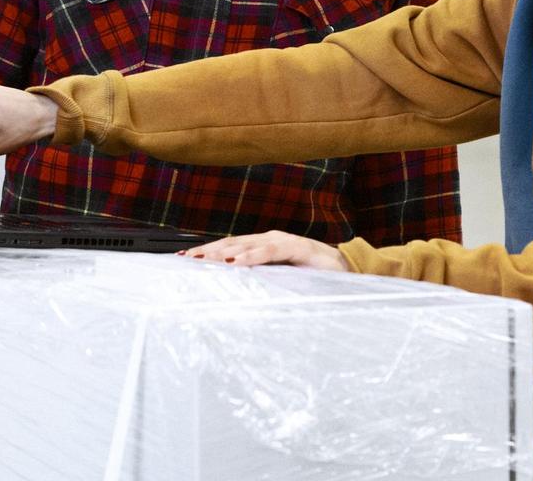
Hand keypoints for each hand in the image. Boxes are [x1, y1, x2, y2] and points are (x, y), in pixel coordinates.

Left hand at [182, 230, 348, 271]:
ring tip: (205, 260)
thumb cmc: (312, 276)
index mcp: (264, 246)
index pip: (230, 247)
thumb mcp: (281, 280)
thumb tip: (233, 292)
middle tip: (188, 260)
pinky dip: (252, 256)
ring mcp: (283, 241)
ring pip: (247, 244)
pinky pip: (271, 251)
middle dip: (209, 251)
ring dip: (224, 252)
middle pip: (232, 243)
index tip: (186, 260)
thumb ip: (261, 280)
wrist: (346, 270)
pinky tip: (237, 262)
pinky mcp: (297, 247)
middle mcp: (270, 239)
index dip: (208, 252)